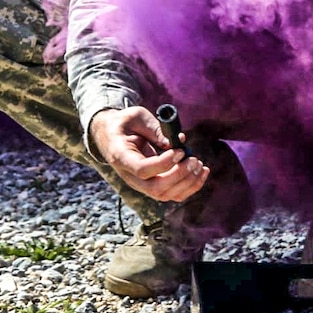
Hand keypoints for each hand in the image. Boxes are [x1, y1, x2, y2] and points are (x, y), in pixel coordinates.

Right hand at [89, 105, 208, 202]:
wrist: (111, 135)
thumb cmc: (124, 123)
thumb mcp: (136, 117)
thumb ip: (155, 129)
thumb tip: (178, 141)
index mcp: (121, 156)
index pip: (142, 170)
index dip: (164, 163)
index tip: (180, 151)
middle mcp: (130, 176)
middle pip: (156, 188)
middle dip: (179, 175)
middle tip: (193, 159)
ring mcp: (141, 184)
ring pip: (166, 195)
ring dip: (188, 182)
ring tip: (199, 164)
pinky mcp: (152, 185)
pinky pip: (173, 194)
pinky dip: (190, 186)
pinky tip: (202, 172)